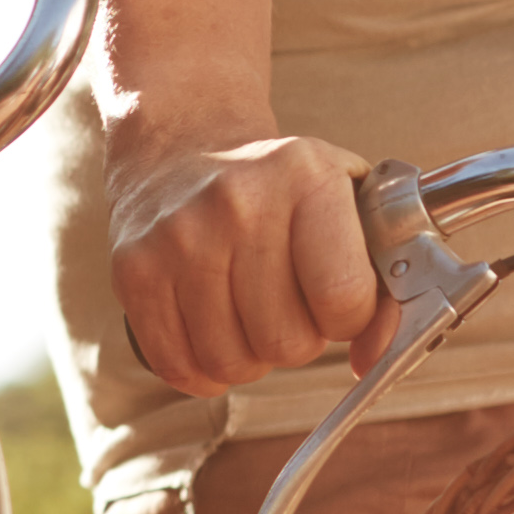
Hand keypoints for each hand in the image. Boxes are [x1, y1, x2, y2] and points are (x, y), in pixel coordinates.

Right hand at [109, 126, 381, 398]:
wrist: (180, 143)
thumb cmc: (279, 187)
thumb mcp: (346, 206)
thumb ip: (381, 286)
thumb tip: (374, 364)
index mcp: (304, 177)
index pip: (342, 297)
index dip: (348, 319)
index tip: (337, 302)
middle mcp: (236, 203)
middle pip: (285, 341)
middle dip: (296, 340)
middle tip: (287, 305)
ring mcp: (177, 237)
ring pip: (230, 362)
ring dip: (248, 357)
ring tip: (247, 315)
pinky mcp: (132, 269)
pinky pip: (176, 365)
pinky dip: (201, 370)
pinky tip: (211, 333)